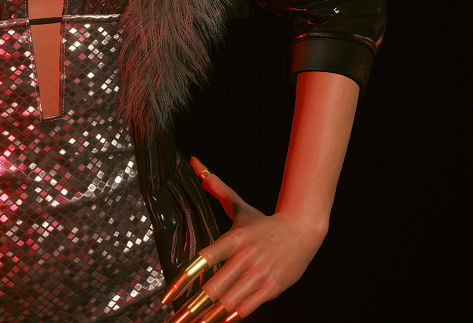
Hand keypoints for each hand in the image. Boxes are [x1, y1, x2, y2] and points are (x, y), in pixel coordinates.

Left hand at [161, 158, 326, 321]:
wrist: (303, 231)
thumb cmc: (265, 222)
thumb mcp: (240, 206)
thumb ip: (217, 188)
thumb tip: (196, 164)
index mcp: (235, 238)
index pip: (205, 259)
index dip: (185, 278)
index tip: (169, 294)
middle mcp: (246, 257)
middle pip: (215, 286)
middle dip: (194, 306)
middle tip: (176, 318)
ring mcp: (260, 274)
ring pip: (230, 301)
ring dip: (211, 316)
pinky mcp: (271, 288)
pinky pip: (248, 308)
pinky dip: (232, 316)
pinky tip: (220, 321)